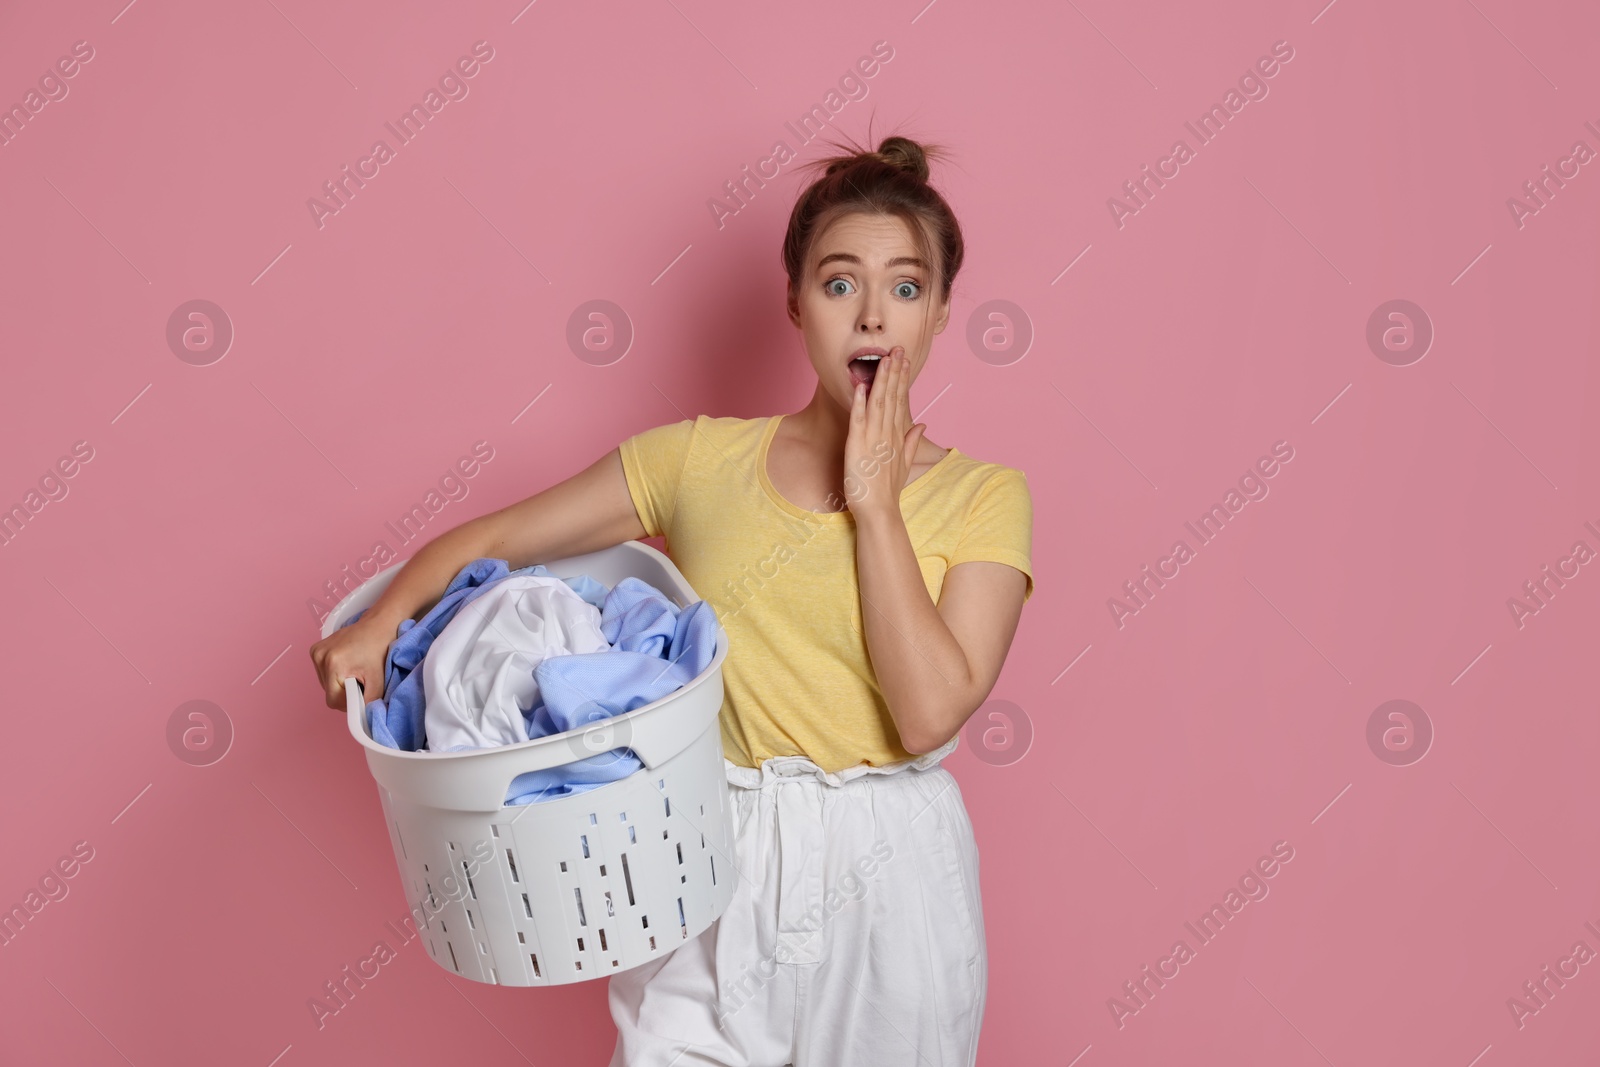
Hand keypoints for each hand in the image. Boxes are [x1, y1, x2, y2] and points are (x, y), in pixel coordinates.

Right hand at [309, 614, 393, 709]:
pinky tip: (346, 665)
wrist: (378, 625)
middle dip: (344, 693)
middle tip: (360, 681)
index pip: (333, 701)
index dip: (348, 703)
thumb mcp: (378, 680)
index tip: (360, 694)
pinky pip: (322, 673)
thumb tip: (363, 718)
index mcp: (334, 665)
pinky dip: (334, 674)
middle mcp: (320, 657)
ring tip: (354, 671)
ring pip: (324, 684)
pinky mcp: (315, 649)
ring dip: (338, 684)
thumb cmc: (380, 649)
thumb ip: (369, 702)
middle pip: (328, 693)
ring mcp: (316, 652)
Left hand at [843, 346, 924, 519]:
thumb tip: (923, 423)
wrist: (879, 511)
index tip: (904, 360)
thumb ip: (912, 441)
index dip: (901, 379)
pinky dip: (859, 404)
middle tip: (897, 349)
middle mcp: (887, 434)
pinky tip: (861, 387)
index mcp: (896, 436)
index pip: (901, 401)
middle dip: (894, 372)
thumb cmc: (887, 490)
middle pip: (892, 397)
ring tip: (884, 360)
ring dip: (881, 381)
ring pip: (878, 403)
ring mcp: (873, 440)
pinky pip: (858, 421)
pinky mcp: (857, 447)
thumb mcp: (904, 463)